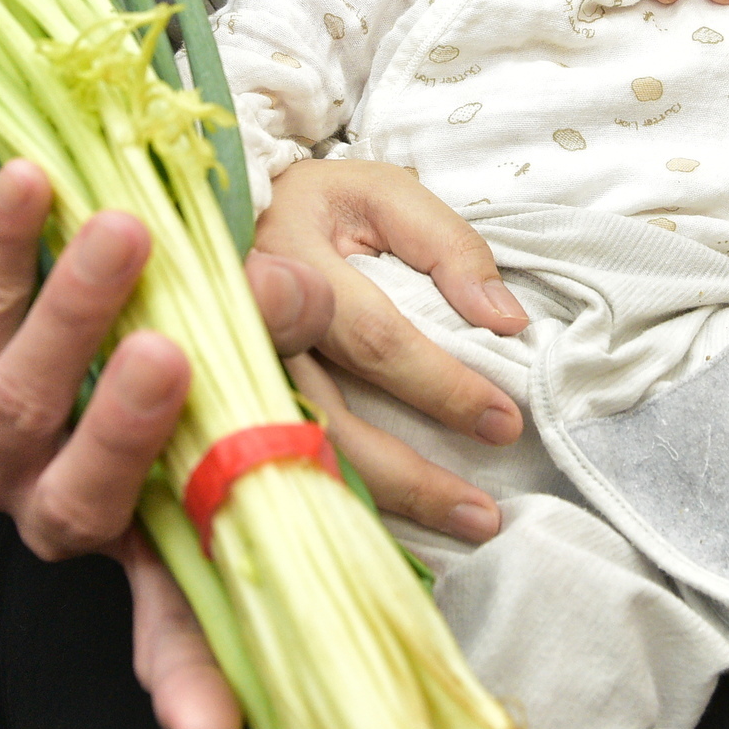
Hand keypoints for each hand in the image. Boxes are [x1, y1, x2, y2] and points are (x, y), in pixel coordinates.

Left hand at [0, 160, 330, 728]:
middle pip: (75, 485)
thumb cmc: (148, 371)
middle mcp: (42, 505)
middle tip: (170, 353)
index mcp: (125, 538)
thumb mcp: (224, 394)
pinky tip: (26, 179)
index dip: (188, 678)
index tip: (216, 728)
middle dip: (119, 424)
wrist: (42, 304)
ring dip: (64, 311)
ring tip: (119, 231)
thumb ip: (259, 354)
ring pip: (15, 392)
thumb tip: (291, 296)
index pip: (169, 624)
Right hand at [255, 159, 527, 543]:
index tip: (502, 419)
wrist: (229, 216)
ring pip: (301, 462)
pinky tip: (392, 534)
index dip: (442, 386)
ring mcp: (230, 378)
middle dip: (411, 477)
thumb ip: (448, 246)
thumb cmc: (319, 206)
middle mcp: (250, 330)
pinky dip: (337, 507)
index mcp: (290, 260)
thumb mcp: (385, 193)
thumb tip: (505, 320)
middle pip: (329, 424)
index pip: (375, 340)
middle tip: (484, 511)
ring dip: (382, 505)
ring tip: (460, 526)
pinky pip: (280, 472)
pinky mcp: (224, 411)